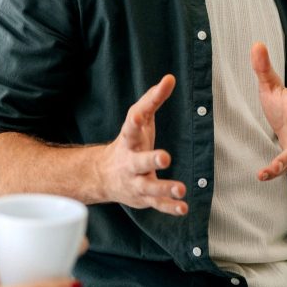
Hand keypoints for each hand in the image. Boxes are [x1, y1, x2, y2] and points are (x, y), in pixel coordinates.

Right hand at [96, 75, 186, 214]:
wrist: (103, 177)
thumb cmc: (129, 143)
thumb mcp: (138, 121)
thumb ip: (153, 99)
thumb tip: (170, 78)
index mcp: (128, 141)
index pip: (130, 127)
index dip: (136, 119)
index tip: (141, 112)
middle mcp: (130, 163)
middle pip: (138, 162)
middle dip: (151, 160)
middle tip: (165, 158)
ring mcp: (136, 182)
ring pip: (149, 187)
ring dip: (164, 188)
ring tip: (181, 189)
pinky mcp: (144, 198)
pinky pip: (157, 204)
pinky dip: (170, 207)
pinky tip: (183, 208)